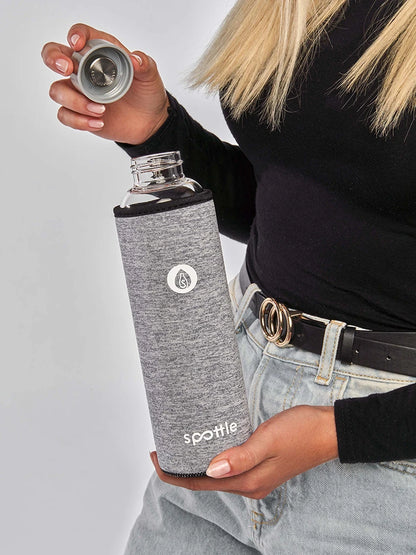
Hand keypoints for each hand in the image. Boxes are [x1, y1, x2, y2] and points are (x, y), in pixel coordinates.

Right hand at [41, 23, 168, 143]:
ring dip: (75, 101)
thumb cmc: (146, 93)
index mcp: (99, 52)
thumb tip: (135, 59)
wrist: (148, 122)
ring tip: (100, 110)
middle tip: (66, 68)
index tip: (78, 44)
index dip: (75, 35)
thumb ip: (144, 65)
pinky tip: (98, 122)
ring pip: (57, 90)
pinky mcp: (78, 112)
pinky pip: (65, 115)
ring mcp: (79, 91)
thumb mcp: (150, 76)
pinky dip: (79, 121)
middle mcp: (84, 69)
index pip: (80, 35)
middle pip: (54, 56)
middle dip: (54, 59)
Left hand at [150, 405, 337, 498]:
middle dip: (181, 470)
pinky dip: (214, 461)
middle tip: (162, 449)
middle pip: (206, 482)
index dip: (174, 474)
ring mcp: (257, 477)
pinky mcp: (262, 466)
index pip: (201, 483)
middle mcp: (251, 484)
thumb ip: (240, 457)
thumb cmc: (302, 432)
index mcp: (249, 481)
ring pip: (217, 476)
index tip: (155, 457)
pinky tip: (209, 447)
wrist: (330, 430)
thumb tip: (209, 470)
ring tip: (179, 447)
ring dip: (196, 465)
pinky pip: (230, 468)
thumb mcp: (268, 440)